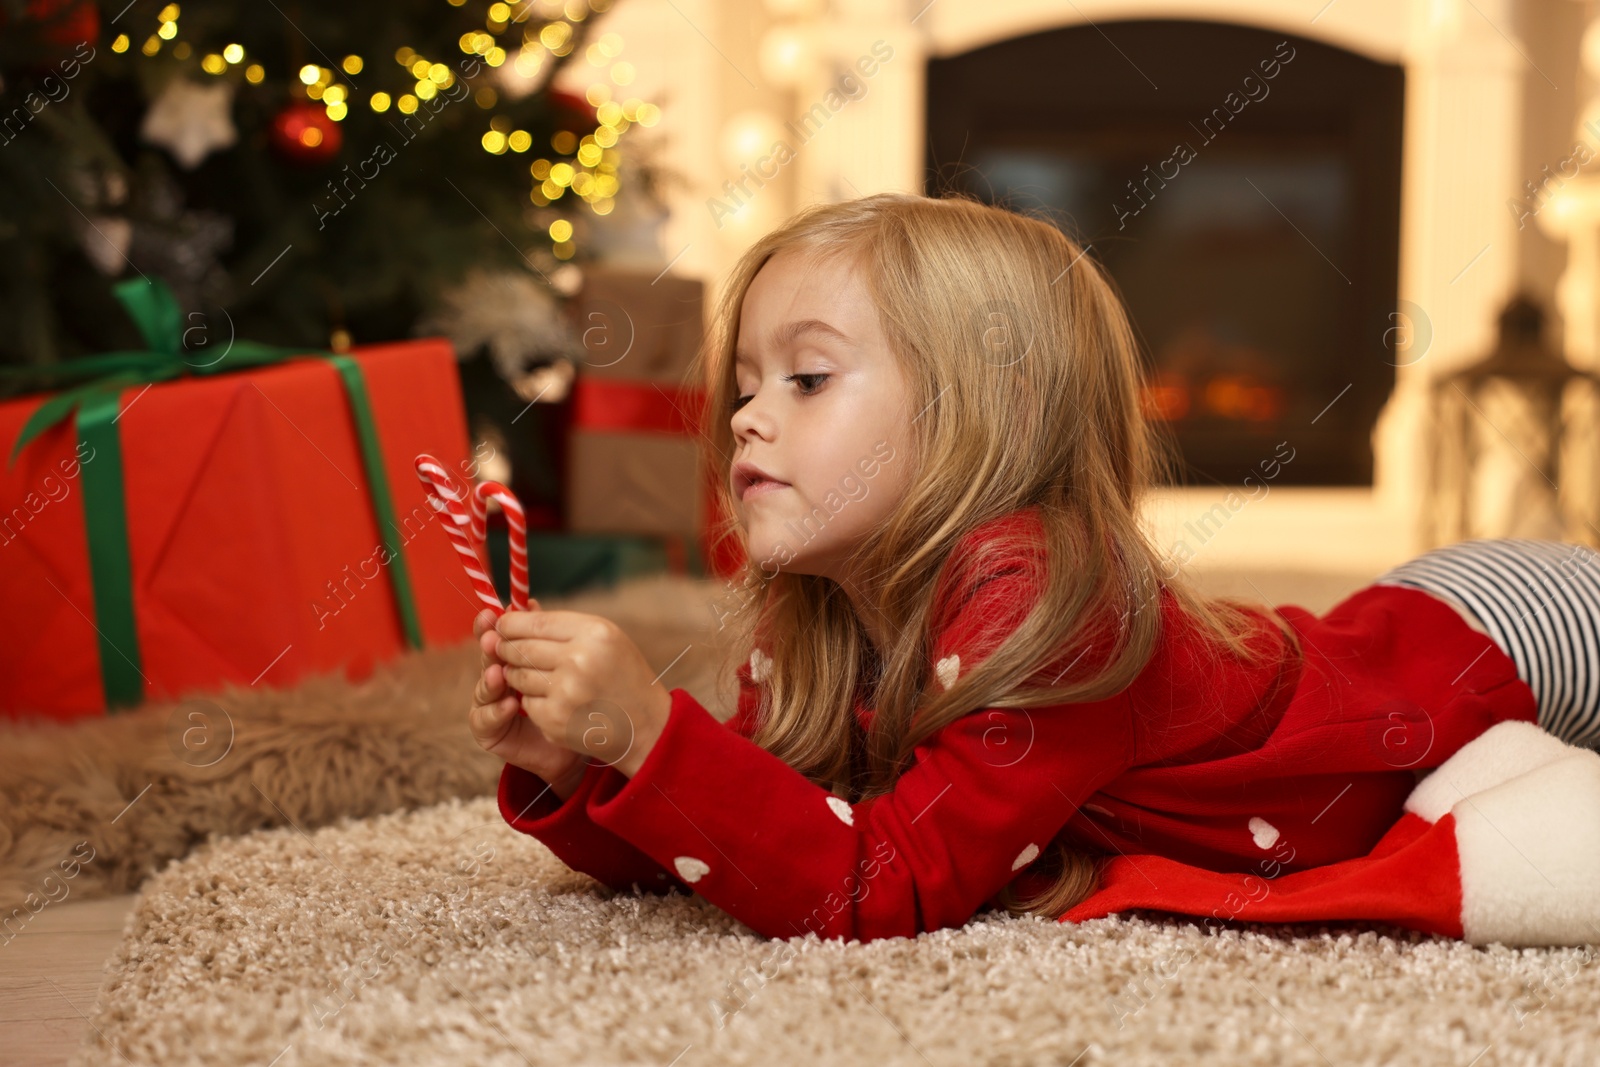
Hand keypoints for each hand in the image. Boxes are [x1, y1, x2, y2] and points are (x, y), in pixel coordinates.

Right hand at [469, 607, 587, 798]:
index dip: (491, 625)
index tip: (492, 614)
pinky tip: (510, 705)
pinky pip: (484, 719)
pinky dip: (496, 711)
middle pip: (487, 658)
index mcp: (512, 657)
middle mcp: (497, 678)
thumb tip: (531, 603)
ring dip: (491, 680)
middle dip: (490, 650)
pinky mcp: (488, 731)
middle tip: (493, 640)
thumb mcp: (561, 663)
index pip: (496, 636)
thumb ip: (545, 637)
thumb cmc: (574, 698)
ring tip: (500, 674)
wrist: (578, 741)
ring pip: (484, 687)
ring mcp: (489, 704)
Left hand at [494, 607, 672, 778]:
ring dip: (516, 675)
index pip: (535, 623)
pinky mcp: (556, 719)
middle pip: (520, 648)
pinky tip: (552, 700)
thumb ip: (564, 625)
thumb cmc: (623, 675)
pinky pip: (525, 703)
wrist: (646, 725)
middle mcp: (579, 660)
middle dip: (506, 648)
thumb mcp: (606, 638)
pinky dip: (531, 701)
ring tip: (535, 675)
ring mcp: (566, 692)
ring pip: (517, 676)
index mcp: (594, 633)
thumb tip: (514, 613)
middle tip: (504, 649)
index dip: (510, 623)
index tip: (501, 625)